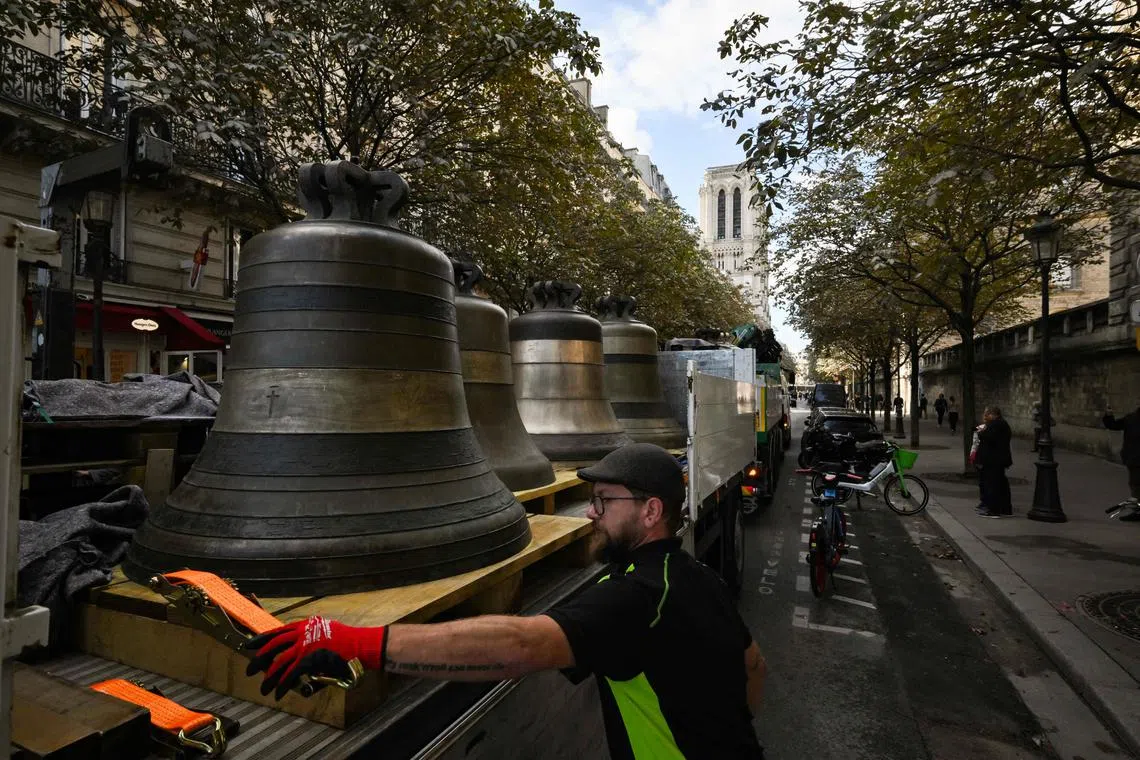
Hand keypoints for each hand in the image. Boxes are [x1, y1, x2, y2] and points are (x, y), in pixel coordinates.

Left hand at [244, 616, 386, 699]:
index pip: (278, 631)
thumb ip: (311, 637)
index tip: (250, 645)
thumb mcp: (326, 631)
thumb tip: (300, 650)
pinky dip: (282, 684)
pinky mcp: (310, 659)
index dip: (262, 639)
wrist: (361, 645)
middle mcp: (303, 633)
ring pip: (279, 662)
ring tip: (263, 687)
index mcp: (306, 625)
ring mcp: (306, 646)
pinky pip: (291, 674)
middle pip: (274, 645)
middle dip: (259, 658)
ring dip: (269, 676)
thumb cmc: (348, 640)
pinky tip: (278, 692)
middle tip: (249, 669)